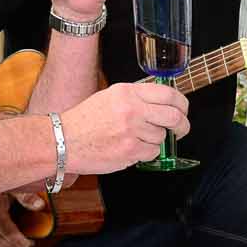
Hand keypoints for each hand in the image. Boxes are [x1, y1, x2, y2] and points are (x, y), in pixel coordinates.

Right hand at [60, 82, 190, 173]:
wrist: (62, 141)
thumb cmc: (85, 120)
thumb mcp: (110, 97)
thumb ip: (137, 98)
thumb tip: (164, 103)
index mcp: (128, 92)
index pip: (169, 94)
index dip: (182, 104)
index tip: (183, 111)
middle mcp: (132, 109)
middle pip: (174, 117)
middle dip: (183, 126)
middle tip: (181, 130)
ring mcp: (132, 131)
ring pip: (161, 137)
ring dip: (154, 140)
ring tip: (133, 139)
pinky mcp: (130, 151)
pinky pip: (152, 153)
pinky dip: (145, 153)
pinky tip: (129, 149)